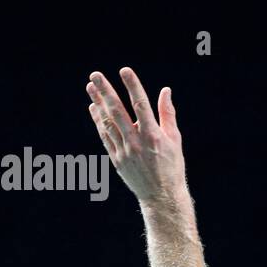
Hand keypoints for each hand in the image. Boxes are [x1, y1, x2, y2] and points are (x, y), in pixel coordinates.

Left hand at [86, 67, 186, 205]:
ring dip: (98, 103)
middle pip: (117, 111)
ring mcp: (123, 151)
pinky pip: (104, 136)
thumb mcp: (175, 139)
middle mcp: (136, 142)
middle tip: (95, 75)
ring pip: (107, 123)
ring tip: (91, 87)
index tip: (124, 70)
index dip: (132, 86)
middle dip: (105, 91)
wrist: (161, 196)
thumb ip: (168, 114)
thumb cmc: (171, 165)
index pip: (140, 105)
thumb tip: (165, 91)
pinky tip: (94, 108)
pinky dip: (98, 121)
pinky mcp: (116, 160)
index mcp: (153, 135)